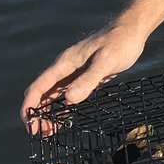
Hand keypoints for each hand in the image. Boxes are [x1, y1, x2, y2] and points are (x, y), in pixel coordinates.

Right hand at [21, 21, 146, 134]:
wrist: (132, 30)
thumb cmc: (120, 42)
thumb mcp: (106, 61)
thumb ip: (88, 80)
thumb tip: (69, 99)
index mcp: (65, 63)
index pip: (39, 87)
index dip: (30, 107)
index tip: (32, 126)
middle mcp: (66, 68)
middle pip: (43, 93)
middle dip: (37, 113)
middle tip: (42, 133)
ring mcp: (75, 72)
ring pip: (54, 95)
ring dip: (48, 112)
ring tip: (50, 131)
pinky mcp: (85, 75)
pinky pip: (68, 93)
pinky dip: (63, 107)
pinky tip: (64, 119)